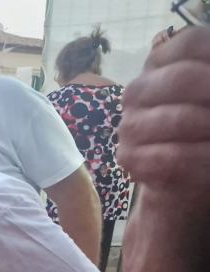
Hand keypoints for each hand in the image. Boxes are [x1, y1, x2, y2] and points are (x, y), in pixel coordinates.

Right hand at [118, 26, 209, 186]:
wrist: (188, 166)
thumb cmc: (203, 123)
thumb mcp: (207, 92)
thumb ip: (208, 77)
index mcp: (161, 63)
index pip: (191, 43)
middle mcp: (138, 90)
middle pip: (182, 78)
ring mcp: (130, 125)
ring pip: (178, 120)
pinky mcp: (130, 158)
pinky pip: (171, 158)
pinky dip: (202, 160)